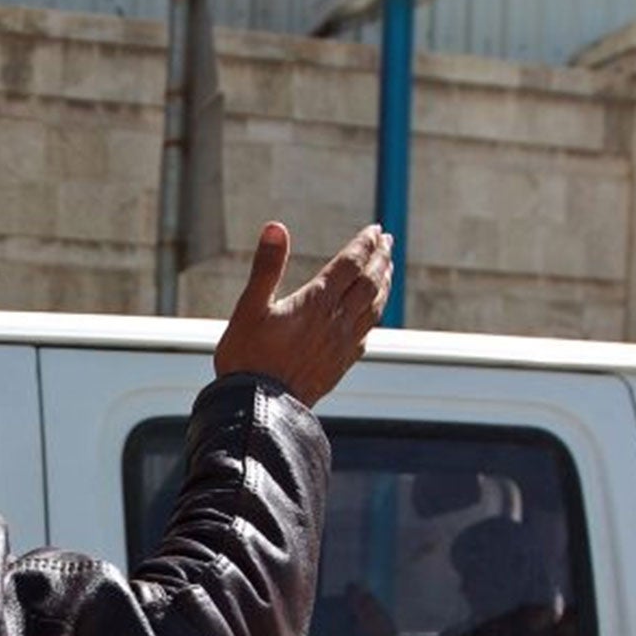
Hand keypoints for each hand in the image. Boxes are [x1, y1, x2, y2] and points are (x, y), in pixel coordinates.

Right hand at [213, 222, 393, 406]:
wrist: (259, 408)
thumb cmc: (247, 358)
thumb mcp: (249, 307)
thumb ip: (266, 266)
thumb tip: (276, 227)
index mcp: (316, 303)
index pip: (350, 264)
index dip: (364, 244)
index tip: (376, 229)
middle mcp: (336, 321)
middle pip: (369, 283)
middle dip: (380, 259)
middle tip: (388, 242)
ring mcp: (341, 345)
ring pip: (374, 308)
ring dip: (383, 285)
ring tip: (387, 271)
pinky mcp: (339, 365)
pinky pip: (365, 335)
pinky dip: (374, 316)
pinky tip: (371, 316)